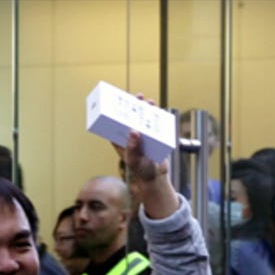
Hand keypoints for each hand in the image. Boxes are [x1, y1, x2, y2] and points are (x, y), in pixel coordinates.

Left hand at [110, 96, 176, 219]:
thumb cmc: (141, 171)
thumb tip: (133, 132)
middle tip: (138, 97)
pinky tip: (158, 109)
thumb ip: (133, 148)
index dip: (116, 110)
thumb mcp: (135, 160)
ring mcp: (142, 134)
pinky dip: (156, 115)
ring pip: (142, 117)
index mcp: (120, 140)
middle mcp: (130, 135)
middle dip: (134, 105)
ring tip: (150, 102)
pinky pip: (154, 122)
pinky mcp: (153, 135)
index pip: (115, 122)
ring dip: (146, 108)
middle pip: (130, 116)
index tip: (119, 100)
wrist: (156, 177)